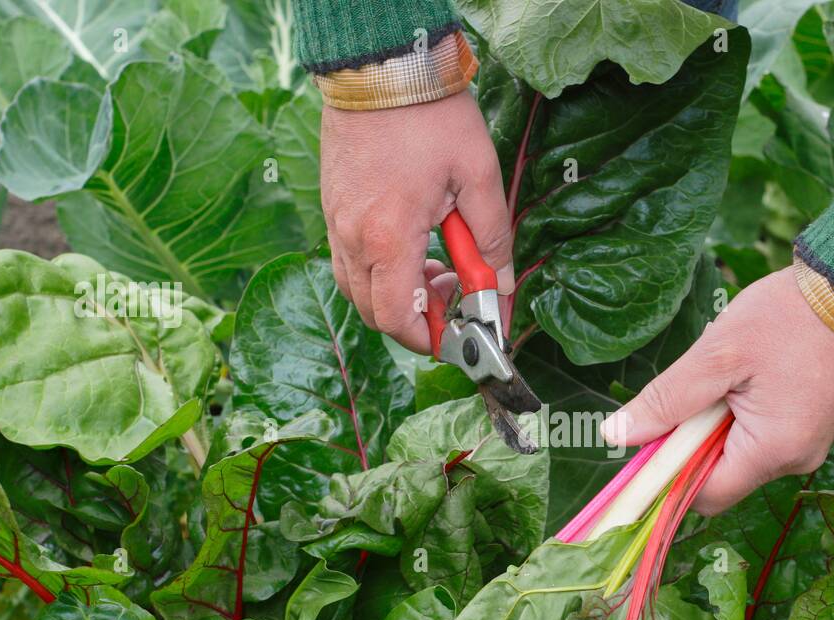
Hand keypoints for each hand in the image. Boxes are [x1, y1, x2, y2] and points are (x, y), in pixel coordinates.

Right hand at [320, 91, 513, 352]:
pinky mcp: (332, 206)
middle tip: (452, 297)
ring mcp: (337, 222)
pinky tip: (410, 246)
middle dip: (415, 319)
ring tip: (434, 270)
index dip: (428, 339)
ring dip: (395, 295)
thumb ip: (492, 239)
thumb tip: (501, 284)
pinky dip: (378, 270)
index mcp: (390, 238)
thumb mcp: (479, 176)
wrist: (382, 66)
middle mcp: (354, 237)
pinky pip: (348, 260)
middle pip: (374, 312)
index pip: (398, 318)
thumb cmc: (430, 116)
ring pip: (357, 288)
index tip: (457, 335)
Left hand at [601, 268, 833, 514]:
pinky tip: (747, 373)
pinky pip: (760, 434)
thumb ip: (666, 400)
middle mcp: (795, 460)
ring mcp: (807, 444)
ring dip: (716, 421)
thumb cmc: (789, 317)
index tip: (647, 440)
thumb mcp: (717, 355)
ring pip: (738, 452)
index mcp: (772, 451)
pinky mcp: (811, 425)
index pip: (704, 495)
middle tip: (695, 386)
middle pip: (720, 475)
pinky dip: (740, 412)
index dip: (668, 476)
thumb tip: (616, 435)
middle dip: (693, 440)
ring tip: (728, 372)